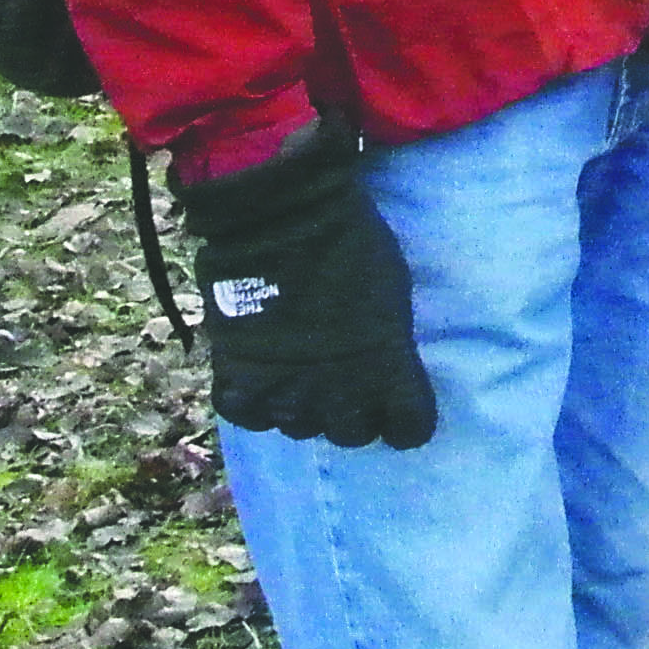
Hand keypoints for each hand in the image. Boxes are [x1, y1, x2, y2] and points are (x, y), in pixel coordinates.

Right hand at [173, 120, 436, 449]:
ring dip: (301, 403)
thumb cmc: (353, 242)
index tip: (399, 404)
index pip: (410, 430)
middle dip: (351, 410)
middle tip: (343, 379)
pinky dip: (252, 399)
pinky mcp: (238, 380)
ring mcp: (285, 393)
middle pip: (352, 434)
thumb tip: (381, 362)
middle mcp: (339, 395)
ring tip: (298, 371)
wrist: (283, 215)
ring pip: (299, 426)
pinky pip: (247, 414)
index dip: (405, 418)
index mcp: (389, 371)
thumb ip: (389, 342)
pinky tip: (258, 374)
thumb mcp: (395, 293)